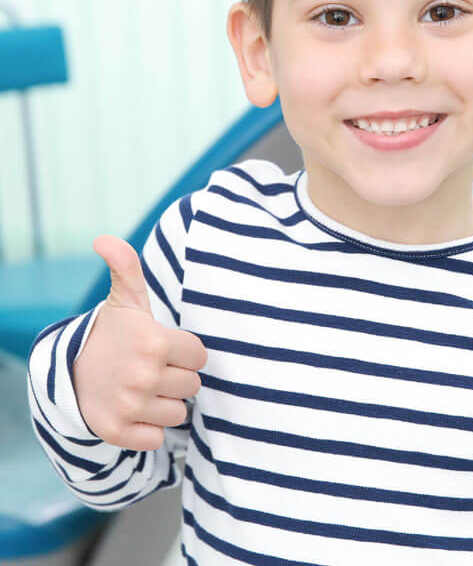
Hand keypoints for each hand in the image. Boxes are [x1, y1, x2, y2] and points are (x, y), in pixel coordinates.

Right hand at [73, 235, 207, 450]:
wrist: (67, 374)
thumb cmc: (111, 334)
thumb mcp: (125, 300)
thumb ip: (126, 266)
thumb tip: (103, 238)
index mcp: (155, 342)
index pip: (200, 356)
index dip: (185, 353)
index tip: (164, 348)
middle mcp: (145, 375)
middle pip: (192, 386)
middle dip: (176, 378)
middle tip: (152, 369)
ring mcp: (131, 406)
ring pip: (178, 413)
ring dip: (164, 404)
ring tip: (142, 388)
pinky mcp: (119, 432)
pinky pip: (157, 438)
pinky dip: (149, 429)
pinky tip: (134, 411)